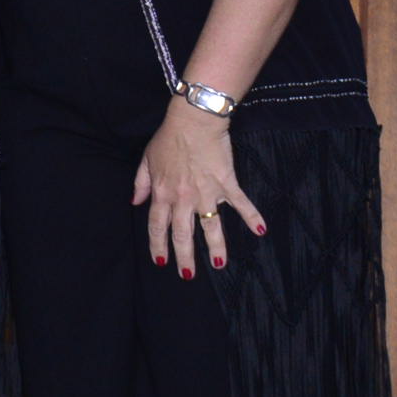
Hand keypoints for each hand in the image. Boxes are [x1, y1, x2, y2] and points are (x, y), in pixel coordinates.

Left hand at [131, 98, 266, 276]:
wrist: (193, 121)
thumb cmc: (168, 138)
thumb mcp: (146, 160)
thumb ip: (140, 184)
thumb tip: (135, 202)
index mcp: (163, 194)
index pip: (158, 227)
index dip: (158, 246)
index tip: (161, 261)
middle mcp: (183, 199)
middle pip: (182, 235)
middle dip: (185, 257)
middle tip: (187, 276)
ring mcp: (206, 193)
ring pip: (211, 227)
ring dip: (216, 247)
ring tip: (219, 265)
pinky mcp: (226, 183)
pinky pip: (240, 204)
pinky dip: (251, 217)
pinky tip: (261, 231)